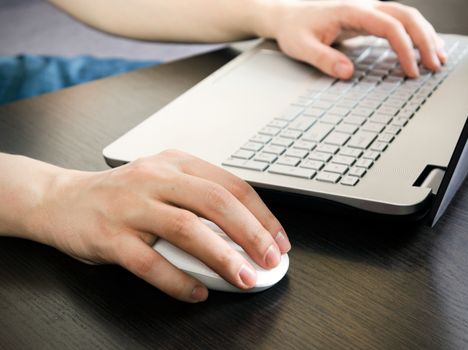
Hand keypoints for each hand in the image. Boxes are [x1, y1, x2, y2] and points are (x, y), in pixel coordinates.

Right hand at [28, 150, 290, 301]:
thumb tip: (246, 236)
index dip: (261, 215)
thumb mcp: (162, 182)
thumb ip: (199, 200)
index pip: (231, 185)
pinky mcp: (108, 235)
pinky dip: (177, 280)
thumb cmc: (121, 195)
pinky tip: (197, 293)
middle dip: (250, 233)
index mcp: (176, 162)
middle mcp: (155, 177)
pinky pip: (149, 262)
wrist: (60, 199)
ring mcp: (130, 205)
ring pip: (186, 227)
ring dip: (221, 257)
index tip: (279, 240)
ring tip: (243, 278)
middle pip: (214, 202)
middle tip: (270, 260)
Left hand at [260, 0, 446, 78]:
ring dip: (425, 35)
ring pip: (407, 16)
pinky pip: (399, 22)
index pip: (389, 26)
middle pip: (406, 16)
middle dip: (425, 40)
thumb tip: (348, 73)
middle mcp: (365, 6)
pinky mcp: (369, 18)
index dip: (404, 48)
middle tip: (435, 66)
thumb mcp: (302, 47)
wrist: (287, 15)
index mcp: (351, 11)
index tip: (411, 70)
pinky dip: (415, 34)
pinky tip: (423, 48)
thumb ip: (324, 59)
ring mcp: (369, 10)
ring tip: (438, 58)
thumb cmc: (294, 29)